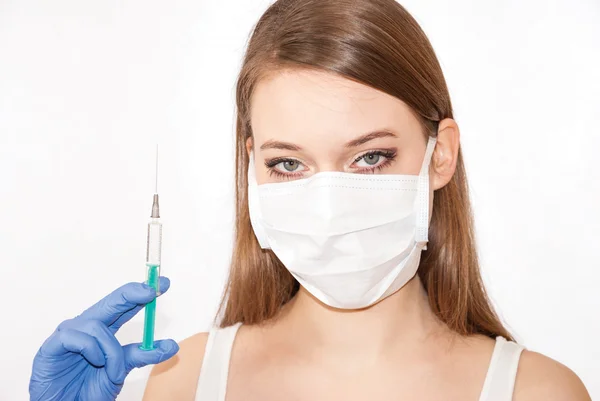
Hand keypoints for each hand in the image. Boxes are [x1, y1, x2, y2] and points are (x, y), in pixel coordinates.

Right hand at [29, 277, 178, 400]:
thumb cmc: (87, 391)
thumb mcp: (121, 370)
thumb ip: (142, 355)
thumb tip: (171, 345)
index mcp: (104, 331)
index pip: (125, 306)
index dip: (141, 292)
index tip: (163, 283)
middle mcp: (86, 328)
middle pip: (110, 302)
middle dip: (131, 293)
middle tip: (150, 290)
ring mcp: (68, 335)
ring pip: (96, 326)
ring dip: (111, 350)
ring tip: (114, 371)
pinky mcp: (51, 347)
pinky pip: (72, 336)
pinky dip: (90, 349)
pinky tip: (94, 362)